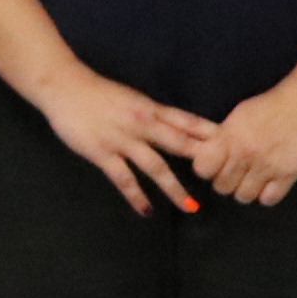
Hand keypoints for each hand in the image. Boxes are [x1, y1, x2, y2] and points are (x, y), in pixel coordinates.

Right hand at [28, 70, 218, 217]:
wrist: (64, 87)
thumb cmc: (96, 92)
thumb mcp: (131, 98)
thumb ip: (152, 114)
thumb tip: (176, 127)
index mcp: (150, 108)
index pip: (186, 121)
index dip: (209, 134)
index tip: (233, 146)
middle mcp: (142, 123)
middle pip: (179, 144)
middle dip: (202, 162)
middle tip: (224, 180)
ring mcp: (122, 139)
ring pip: (155, 167)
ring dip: (175, 188)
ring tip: (191, 207)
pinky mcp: (103, 153)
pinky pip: (124, 179)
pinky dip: (137, 196)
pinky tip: (147, 210)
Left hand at [191, 83, 296, 206]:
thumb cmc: (270, 106)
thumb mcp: (238, 116)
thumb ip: (220, 136)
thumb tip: (198, 149)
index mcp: (230, 136)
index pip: (202, 168)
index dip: (207, 168)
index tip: (215, 164)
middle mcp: (246, 153)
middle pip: (222, 187)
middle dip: (227, 180)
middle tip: (237, 171)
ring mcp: (268, 166)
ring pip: (243, 197)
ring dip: (246, 189)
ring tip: (253, 177)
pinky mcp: (289, 175)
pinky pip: (269, 200)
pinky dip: (267, 194)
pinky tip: (270, 182)